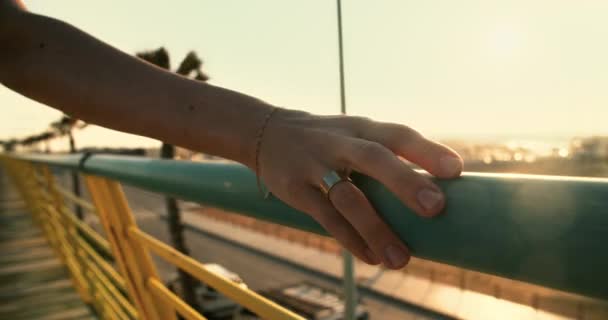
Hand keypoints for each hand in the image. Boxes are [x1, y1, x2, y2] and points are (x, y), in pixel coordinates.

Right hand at [258, 108, 462, 268]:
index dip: (427, 150)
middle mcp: (340, 143)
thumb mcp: (355, 133)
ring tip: (401, 259)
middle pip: (374, 158)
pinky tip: (371, 257)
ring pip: (348, 197)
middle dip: (405, 182)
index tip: (456, 170)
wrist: (267, 133)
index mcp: (362, 128)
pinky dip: (350, 240)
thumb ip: (388, 154)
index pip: (398, 134)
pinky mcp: (296, 190)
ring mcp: (315, 166)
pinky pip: (326, 218)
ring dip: (376, 229)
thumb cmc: (328, 139)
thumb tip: (436, 190)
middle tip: (435, 208)